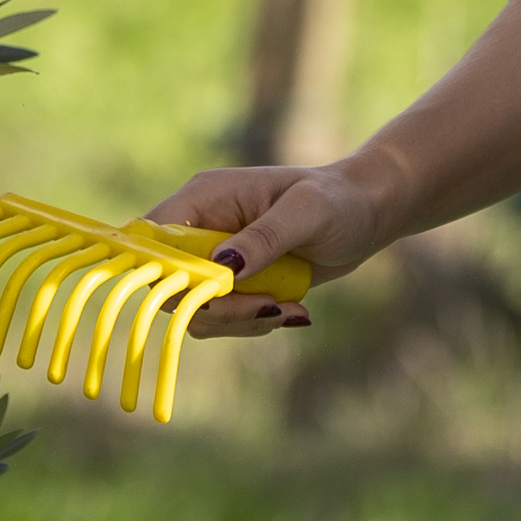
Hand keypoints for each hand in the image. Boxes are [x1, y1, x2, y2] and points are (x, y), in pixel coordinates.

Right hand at [142, 162, 396, 336]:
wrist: (366, 214)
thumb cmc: (337, 200)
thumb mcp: (305, 213)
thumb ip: (263, 237)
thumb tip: (222, 267)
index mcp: (205, 197)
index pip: (154, 238)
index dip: (164, 272)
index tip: (204, 294)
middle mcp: (203, 227)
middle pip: (172, 284)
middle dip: (217, 307)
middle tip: (266, 309)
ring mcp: (218, 257)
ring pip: (197, 308)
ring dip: (241, 321)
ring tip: (288, 312)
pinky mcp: (237, 282)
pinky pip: (225, 317)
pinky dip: (255, 323)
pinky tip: (292, 312)